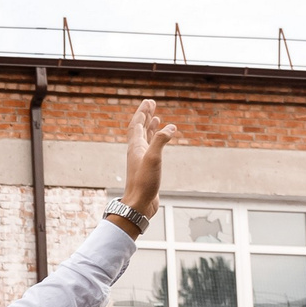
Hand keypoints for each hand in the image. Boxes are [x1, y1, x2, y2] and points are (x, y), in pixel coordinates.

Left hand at [118, 98, 179, 221]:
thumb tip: (170, 126)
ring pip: (145, 139)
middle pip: (139, 129)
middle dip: (146, 116)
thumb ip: (160, 141)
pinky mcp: (147, 168)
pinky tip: (161, 142)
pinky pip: (151, 149)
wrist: (139, 204)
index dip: (142, 112)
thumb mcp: (154, 158)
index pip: (136, 124)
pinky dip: (156, 141)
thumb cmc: (144, 183)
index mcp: (135, 147)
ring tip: (156, 118)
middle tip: (152, 104)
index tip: (149, 101)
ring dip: (150, 127)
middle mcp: (136, 151)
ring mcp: (141, 160)